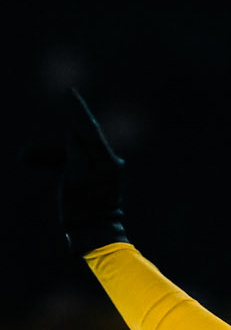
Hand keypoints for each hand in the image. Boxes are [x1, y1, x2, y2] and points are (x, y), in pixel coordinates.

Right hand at [25, 90, 126, 256]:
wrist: (93, 237)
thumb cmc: (85, 212)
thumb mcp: (76, 181)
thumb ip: (75, 154)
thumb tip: (72, 136)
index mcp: (108, 162)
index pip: (89, 130)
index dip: (77, 110)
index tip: (69, 92)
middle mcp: (107, 163)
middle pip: (74, 143)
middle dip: (49, 147)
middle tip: (25, 156)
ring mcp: (100, 170)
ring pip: (69, 152)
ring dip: (47, 154)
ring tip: (24, 157)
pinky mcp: (91, 179)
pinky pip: (71, 162)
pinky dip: (53, 161)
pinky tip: (33, 160)